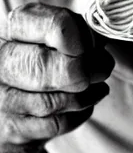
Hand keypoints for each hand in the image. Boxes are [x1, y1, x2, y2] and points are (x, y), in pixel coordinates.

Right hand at [0, 6, 112, 152]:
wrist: (16, 109)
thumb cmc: (42, 66)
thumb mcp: (55, 39)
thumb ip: (77, 34)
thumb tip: (100, 42)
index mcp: (13, 28)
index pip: (55, 26)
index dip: (82, 39)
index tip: (92, 46)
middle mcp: (1, 59)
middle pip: (45, 65)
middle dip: (85, 71)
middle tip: (102, 69)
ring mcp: (2, 95)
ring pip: (51, 101)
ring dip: (84, 96)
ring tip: (96, 88)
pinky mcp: (11, 126)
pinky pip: (55, 124)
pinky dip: (77, 115)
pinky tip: (83, 105)